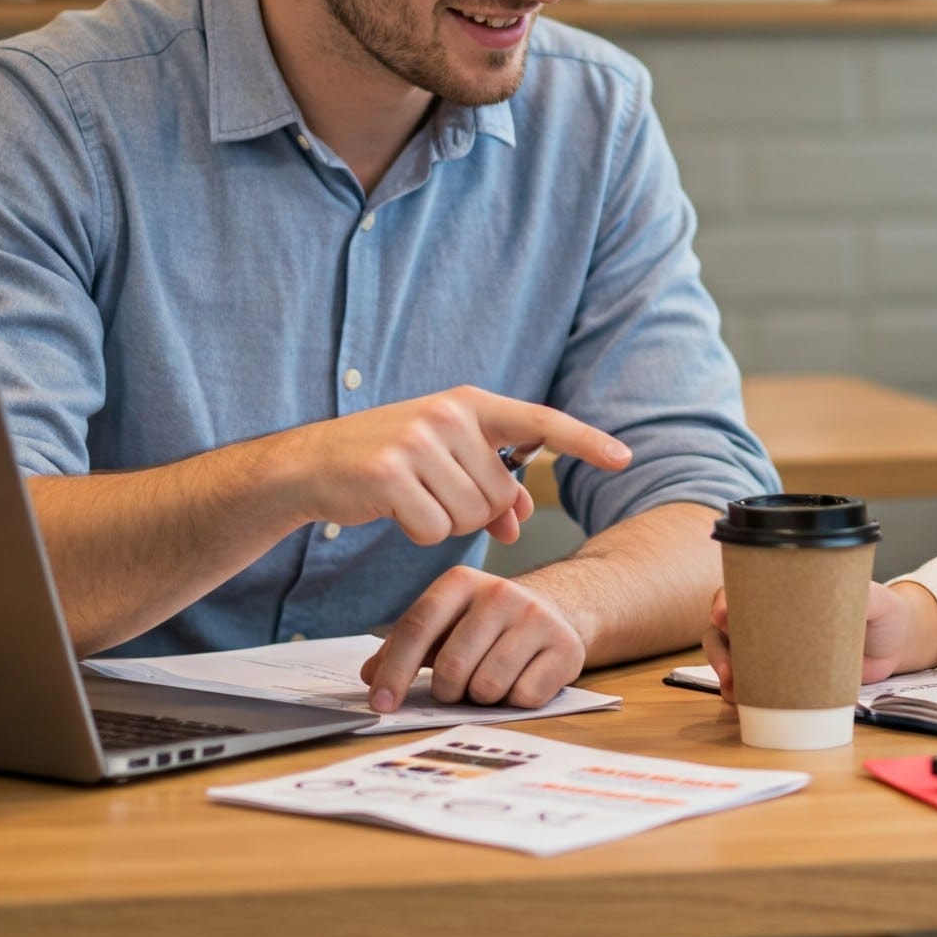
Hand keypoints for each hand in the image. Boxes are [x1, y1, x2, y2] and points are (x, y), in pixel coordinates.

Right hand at [279, 387, 628, 548]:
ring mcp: (418, 441)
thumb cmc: (387, 463)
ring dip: (443, 522)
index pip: (540, 422)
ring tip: (410, 497)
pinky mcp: (392, 474)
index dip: (585, 440)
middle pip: (500, 495)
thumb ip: (489, 483)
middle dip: (473, 510)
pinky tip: (393, 510)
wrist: (312, 465)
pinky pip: (436, 530)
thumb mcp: (443, 461)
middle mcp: (448, 415)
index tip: (624, 458)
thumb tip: (522, 517)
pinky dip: (418, 532)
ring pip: (471, 516)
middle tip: (431, 493)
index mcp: (468, 404)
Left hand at [361, 566, 587, 711]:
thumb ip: (404, 647)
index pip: (417, 627)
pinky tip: (522, 679)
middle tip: (457, 688)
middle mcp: (500, 592)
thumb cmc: (486, 626)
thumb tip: (370, 677)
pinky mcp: (566, 647)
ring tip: (491, 679)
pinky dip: (516, 701)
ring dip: (482, 698)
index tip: (381, 704)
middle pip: (452, 667)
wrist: (554, 612)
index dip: (394, 671)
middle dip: (447, 691)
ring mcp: (536, 618)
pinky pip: (524, 697)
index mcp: (460, 582)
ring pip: (488, 687)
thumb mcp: (444, 624)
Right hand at [700, 579, 936, 704]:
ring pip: (731, 655)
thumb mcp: (873, 600)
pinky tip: (740, 702)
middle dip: (718, 646)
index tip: (723, 616)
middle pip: (726, 625)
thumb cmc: (881, 613)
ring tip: (732, 689)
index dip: (726, 600)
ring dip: (723, 672)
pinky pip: (751, 684)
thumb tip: (854, 595)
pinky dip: (740, 693)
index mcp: (786, 590)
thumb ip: (863, 595)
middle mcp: (771, 617)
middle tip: (728, 667)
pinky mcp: (784, 678)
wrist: (894, 648)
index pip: (743, 589)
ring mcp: (774, 649)